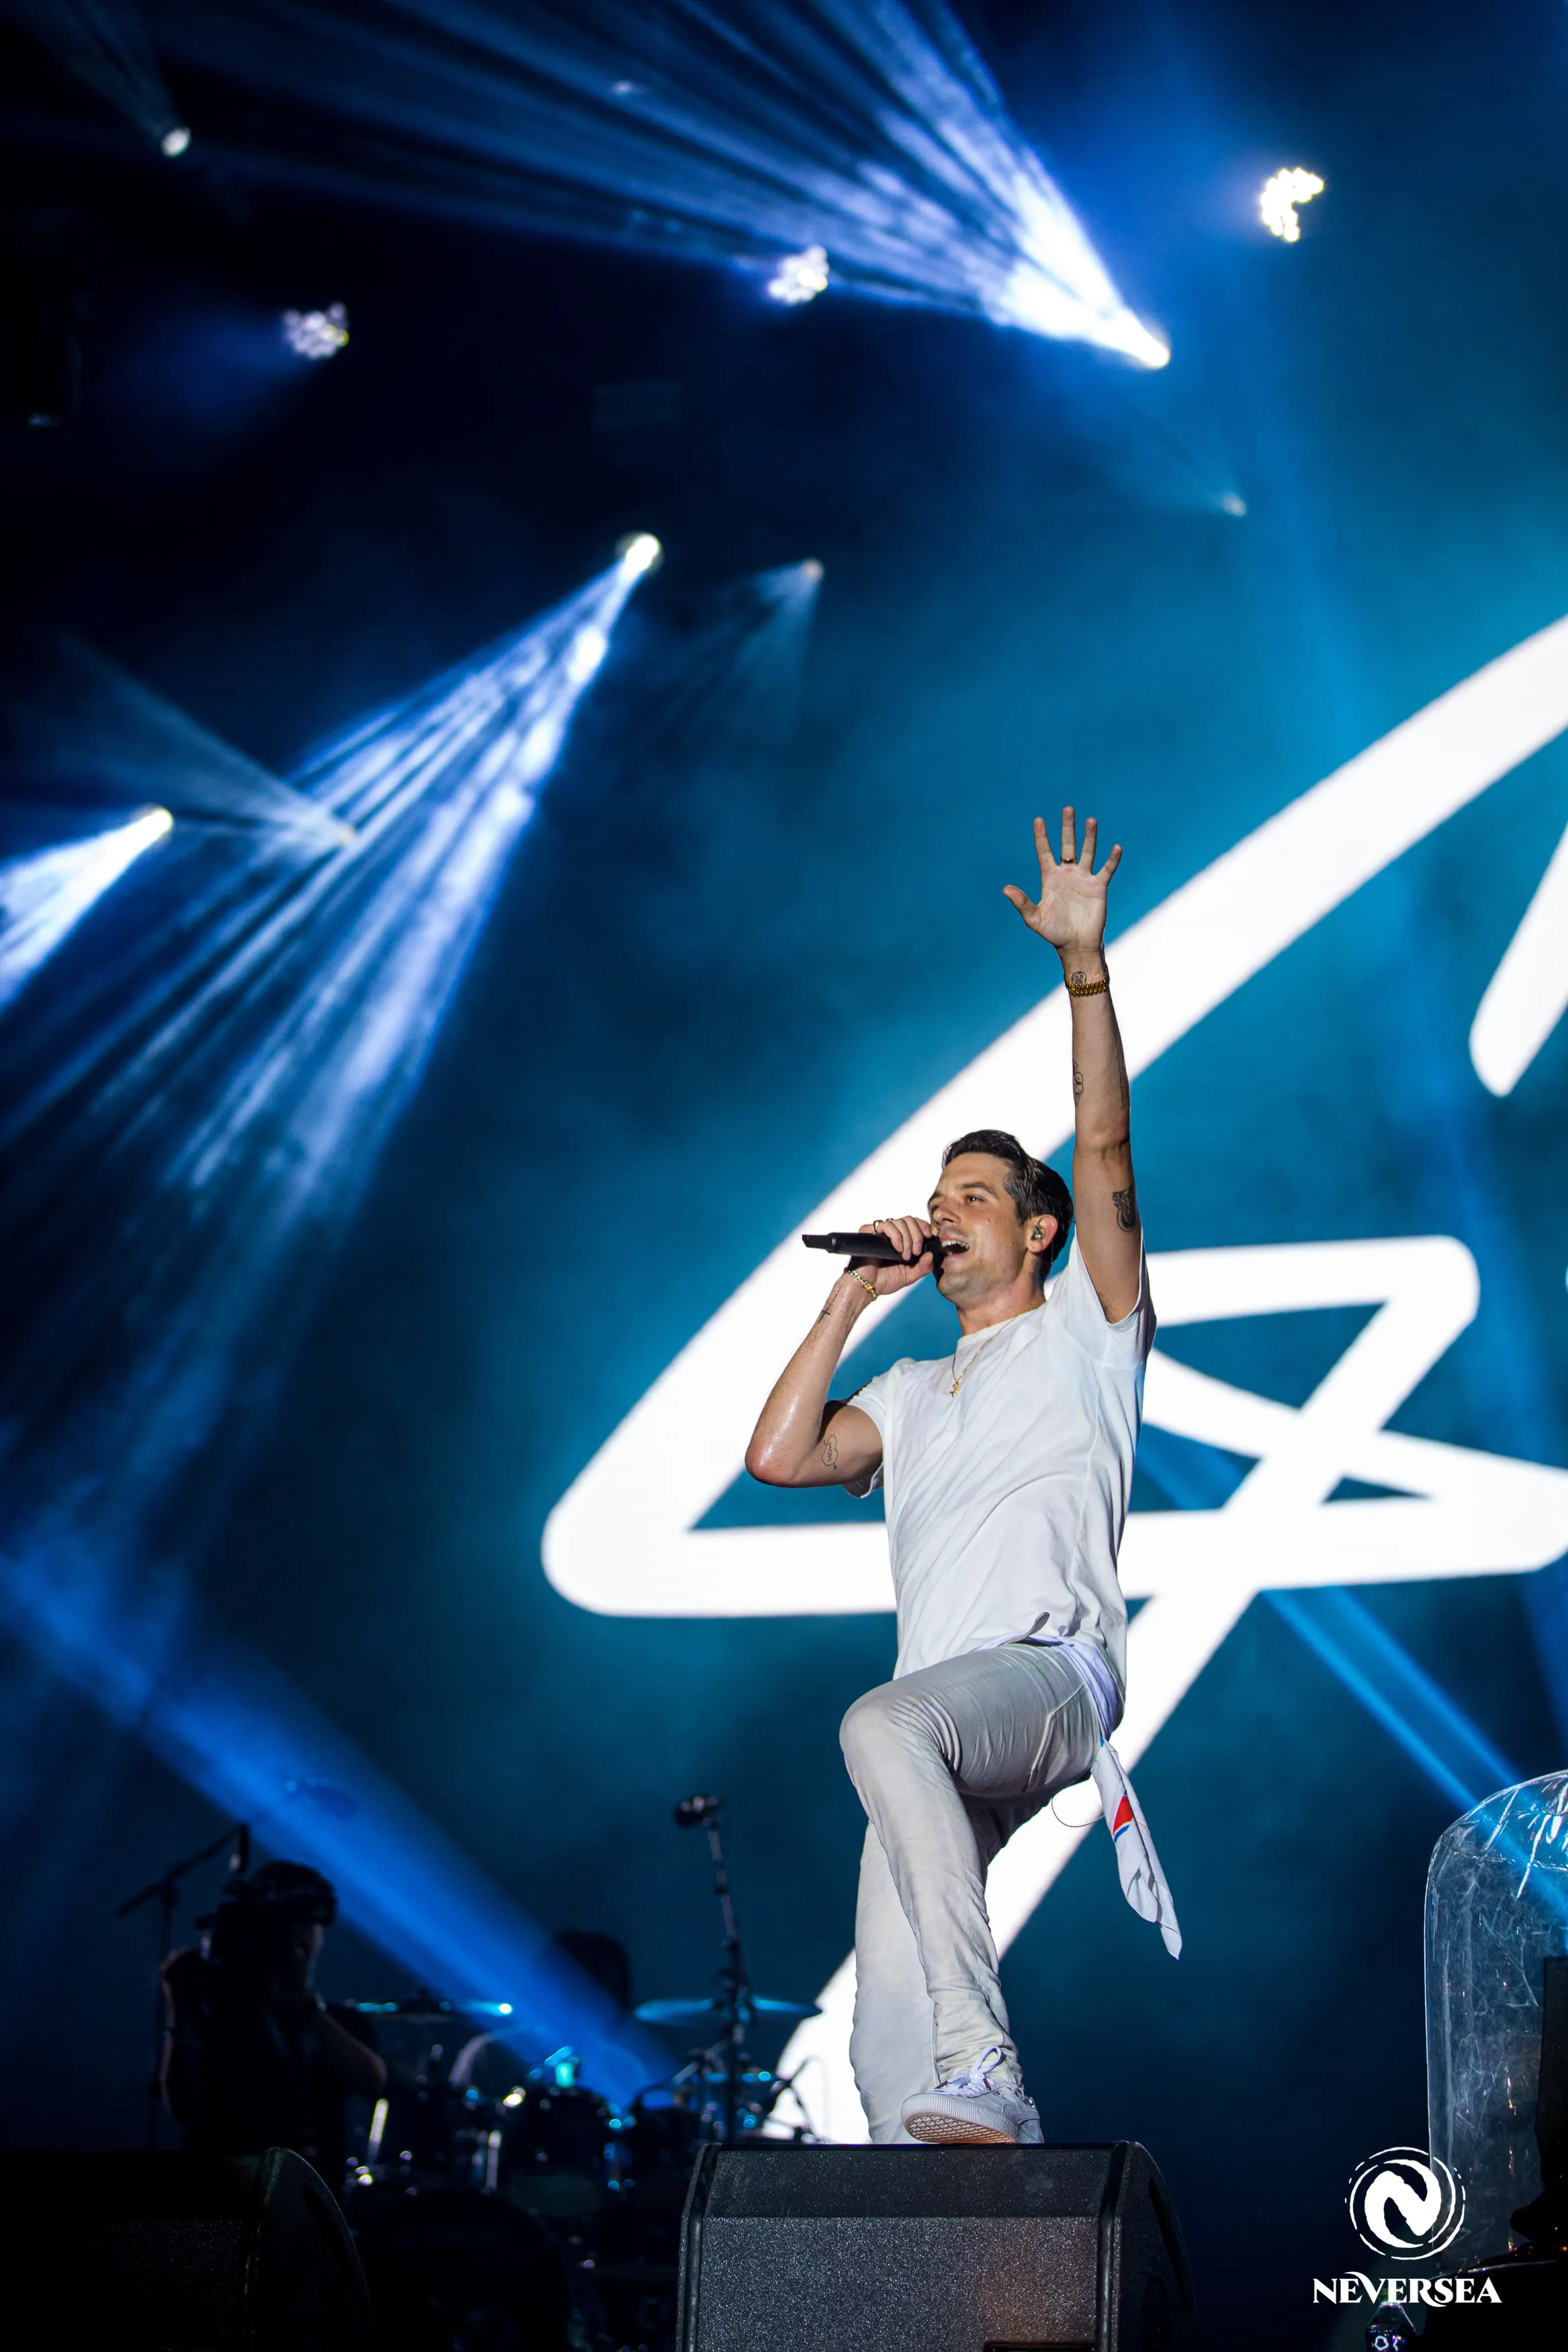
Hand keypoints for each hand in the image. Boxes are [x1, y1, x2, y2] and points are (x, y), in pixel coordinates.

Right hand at [851, 1216, 934, 1294]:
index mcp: (902, 1239)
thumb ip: (924, 1267)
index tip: (928, 1236)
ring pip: (899, 1222)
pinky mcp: (869, 1232)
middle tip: (916, 1252)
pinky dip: (895, 1236)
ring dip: (907, 1238)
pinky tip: (896, 1249)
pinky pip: (885, 1225)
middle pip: (909, 1220)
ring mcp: (880, 1232)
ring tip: (905, 1255)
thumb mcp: (910, 1275)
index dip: (923, 1226)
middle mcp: (891, 1234)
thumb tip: (931, 1255)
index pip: (914, 1223)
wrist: (867, 1286)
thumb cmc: (885, 1280)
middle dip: (916, 1235)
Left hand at [1003, 810, 1121, 960]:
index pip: (1044, 852)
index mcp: (1050, 878)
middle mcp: (1067, 874)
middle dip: (1067, 828)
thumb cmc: (1054, 933)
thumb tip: (1005, 889)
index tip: (1038, 819)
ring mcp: (1084, 879)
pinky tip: (1116, 847)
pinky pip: (1106, 870)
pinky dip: (1112, 859)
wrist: (1076, 945)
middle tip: (1068, 809)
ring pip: (1087, 852)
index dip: (1041, 837)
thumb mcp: (1034, 918)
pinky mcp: (1099, 887)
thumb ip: (1022, 903)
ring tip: (1091, 820)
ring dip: (1089, 837)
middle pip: (1067, 845)